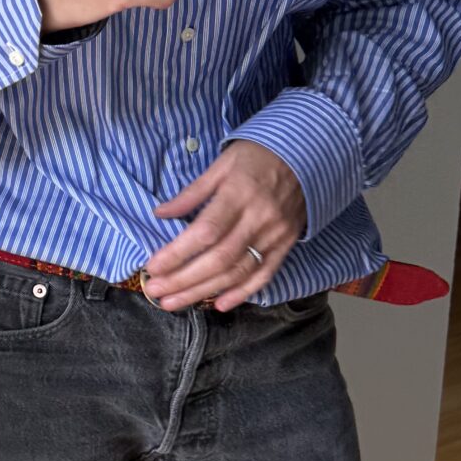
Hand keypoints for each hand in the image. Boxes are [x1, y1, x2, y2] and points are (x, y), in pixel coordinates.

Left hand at [145, 139, 307, 309]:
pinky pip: (264, 274)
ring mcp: (275, 235)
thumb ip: (192, 192)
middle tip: (156, 291)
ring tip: (175, 302)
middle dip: (184, 280)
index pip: (205, 232)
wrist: (308, 155)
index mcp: (239, 194)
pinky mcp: (286, 245)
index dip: (177, 253)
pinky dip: (242, 293)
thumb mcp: (221, 164)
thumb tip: (160, 214)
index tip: (152, 267)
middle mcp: (258, 218)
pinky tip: (219, 305)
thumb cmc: (257, 156)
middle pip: (219, 259)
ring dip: (204, 291)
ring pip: (238, 272)